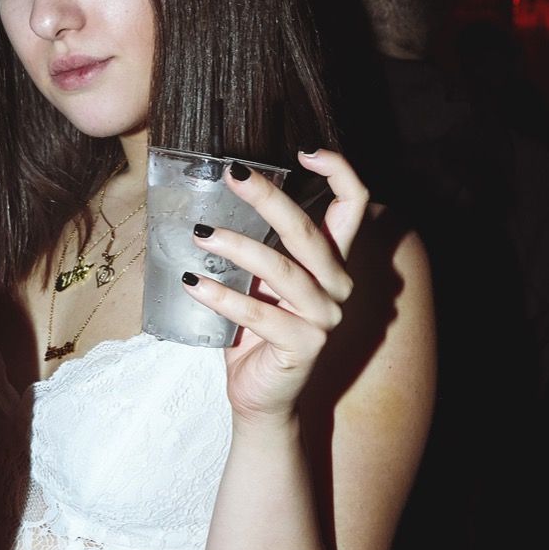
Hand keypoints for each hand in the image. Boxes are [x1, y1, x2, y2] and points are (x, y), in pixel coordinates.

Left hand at [182, 148, 367, 424]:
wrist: (259, 397)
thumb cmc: (255, 332)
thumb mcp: (258, 280)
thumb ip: (256, 243)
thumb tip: (218, 196)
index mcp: (331, 262)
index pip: (353, 205)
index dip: (339, 171)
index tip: (304, 151)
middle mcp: (337, 285)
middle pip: (308, 231)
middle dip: (268, 197)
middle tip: (231, 174)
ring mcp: (325, 317)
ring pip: (282, 269)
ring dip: (236, 247)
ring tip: (200, 234)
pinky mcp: (304, 345)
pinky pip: (258, 314)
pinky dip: (223, 297)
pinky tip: (195, 284)